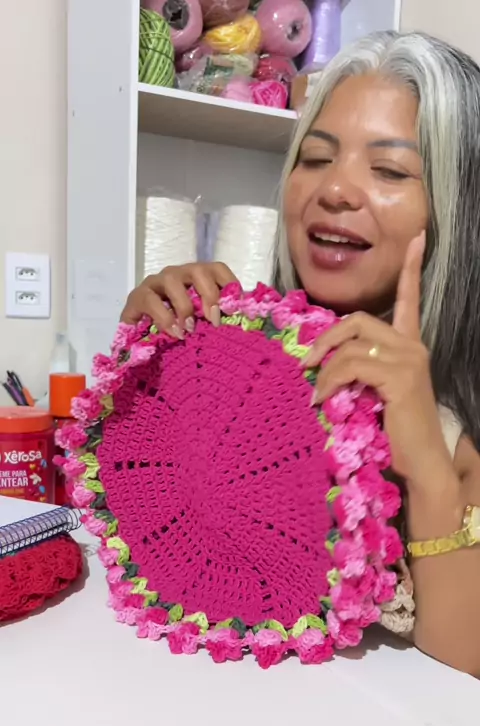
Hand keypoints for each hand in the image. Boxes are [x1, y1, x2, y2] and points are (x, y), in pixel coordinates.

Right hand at [121, 262, 237, 337]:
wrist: (140, 344)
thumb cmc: (178, 332)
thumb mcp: (202, 326)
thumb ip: (220, 320)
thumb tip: (246, 321)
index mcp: (197, 279)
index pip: (217, 270)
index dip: (230, 284)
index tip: (237, 309)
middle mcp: (178, 276)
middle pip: (198, 270)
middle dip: (209, 294)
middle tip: (214, 320)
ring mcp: (156, 283)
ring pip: (172, 280)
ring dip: (184, 305)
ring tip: (189, 329)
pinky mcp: (136, 297)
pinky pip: (149, 299)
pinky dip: (163, 317)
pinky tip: (174, 333)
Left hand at [303, 232, 452, 486]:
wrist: (420, 463)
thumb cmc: (394, 433)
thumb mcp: (374, 394)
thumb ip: (358, 372)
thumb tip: (320, 366)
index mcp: (408, 346)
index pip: (409, 299)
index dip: (412, 268)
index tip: (418, 238)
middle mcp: (411, 346)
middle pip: (358, 320)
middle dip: (325, 338)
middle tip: (306, 363)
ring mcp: (408, 359)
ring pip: (350, 344)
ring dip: (323, 367)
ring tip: (312, 391)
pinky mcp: (399, 376)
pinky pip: (350, 366)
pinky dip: (329, 381)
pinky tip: (321, 400)